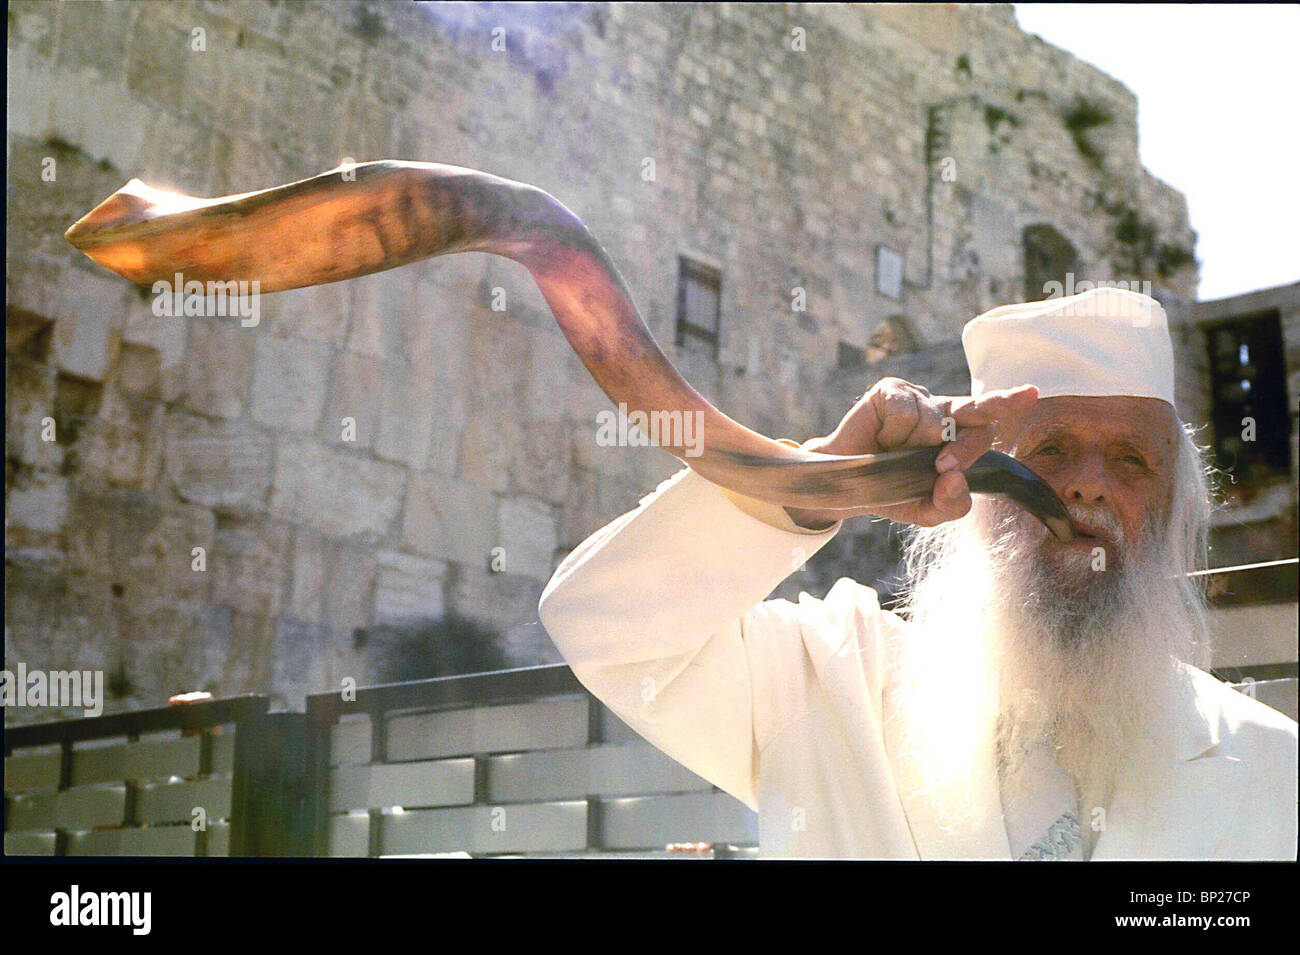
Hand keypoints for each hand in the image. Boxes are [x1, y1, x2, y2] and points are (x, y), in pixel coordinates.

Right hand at [784, 378, 1037, 528]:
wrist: (846, 486)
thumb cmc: (891, 490)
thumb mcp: (926, 510)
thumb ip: (951, 504)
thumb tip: (954, 477)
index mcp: (957, 436)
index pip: (987, 426)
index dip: (1003, 412)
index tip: (1030, 394)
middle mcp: (941, 412)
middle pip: (976, 408)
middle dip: (983, 422)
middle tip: (961, 451)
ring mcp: (917, 397)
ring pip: (932, 419)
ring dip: (912, 445)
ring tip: (892, 452)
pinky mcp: (890, 390)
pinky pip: (904, 411)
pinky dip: (892, 432)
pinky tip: (880, 438)